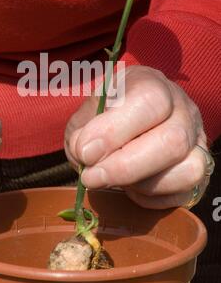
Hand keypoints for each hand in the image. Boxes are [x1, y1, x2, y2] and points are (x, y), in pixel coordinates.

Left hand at [65, 66, 208, 208]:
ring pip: (188, 170)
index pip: (149, 101)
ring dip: (141, 183)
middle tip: (91, 176)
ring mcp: (197, 143)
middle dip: (125, 166)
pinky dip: (153, 197)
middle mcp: (183, 110)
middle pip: (173, 140)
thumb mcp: (84, 116)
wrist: (118, 130)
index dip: (115, 129)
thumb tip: (89, 155)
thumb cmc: (101, 119)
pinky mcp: (200, 174)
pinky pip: (185, 194)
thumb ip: (82, 132)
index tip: (85, 151)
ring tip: (113, 178)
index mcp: (152, 84)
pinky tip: (130, 187)